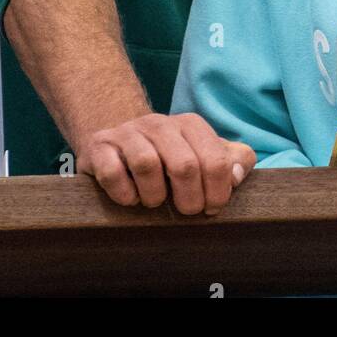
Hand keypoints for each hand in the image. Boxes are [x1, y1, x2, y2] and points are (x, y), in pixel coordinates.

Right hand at [76, 112, 255, 213]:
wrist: (117, 141)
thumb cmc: (169, 156)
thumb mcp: (204, 154)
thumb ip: (232, 160)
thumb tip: (236, 175)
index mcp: (191, 125)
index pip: (216, 160)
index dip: (218, 192)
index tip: (212, 208)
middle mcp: (160, 123)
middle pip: (185, 165)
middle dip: (189, 200)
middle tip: (186, 212)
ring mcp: (128, 133)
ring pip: (147, 164)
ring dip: (154, 196)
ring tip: (155, 203)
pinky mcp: (100, 146)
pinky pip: (112, 172)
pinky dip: (124, 194)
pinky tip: (130, 199)